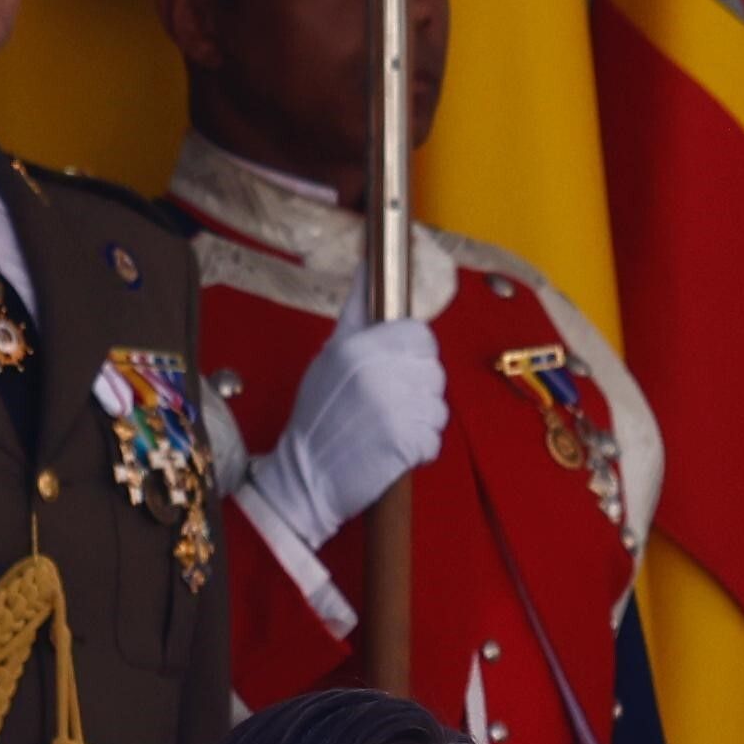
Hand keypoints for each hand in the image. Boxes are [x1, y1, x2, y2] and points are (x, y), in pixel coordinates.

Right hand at [241, 313, 447, 552]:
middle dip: (418, 390)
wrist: (305, 477)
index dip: (414, 355)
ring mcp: (395, 409)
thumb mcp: (329, 355)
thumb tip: (369, 267)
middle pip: (434, 371)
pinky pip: (434, 440)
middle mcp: (379, 373)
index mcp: (361, 347)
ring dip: (421, 422)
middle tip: (388, 407)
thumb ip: (357, 313)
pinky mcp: (406, 444)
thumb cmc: (317, 416)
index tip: (397, 372)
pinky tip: (393, 450)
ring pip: (438, 407)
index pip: (420, 335)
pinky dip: (420, 450)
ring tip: (388, 429)